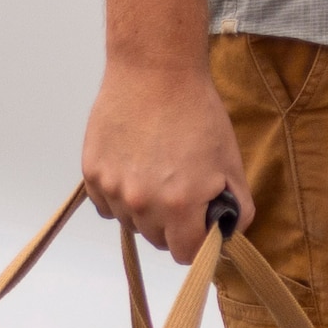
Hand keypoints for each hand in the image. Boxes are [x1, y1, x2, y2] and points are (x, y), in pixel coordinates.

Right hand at [82, 54, 243, 258]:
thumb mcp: (230, 161)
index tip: (202, 227)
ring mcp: (112, 189)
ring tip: (157, 173)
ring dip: (145, 210)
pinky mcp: (92, 173)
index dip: (198, 243)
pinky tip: (134, 168)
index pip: (186, 254)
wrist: (155, 73)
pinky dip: (119, 196)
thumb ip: (236, 205)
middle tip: (182, 191)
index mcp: (180, 204)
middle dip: (173, 225)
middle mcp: (141, 203)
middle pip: (157, 239)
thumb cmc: (197, 113)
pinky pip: (106, 205)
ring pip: (131, 222)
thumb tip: (231, 231)